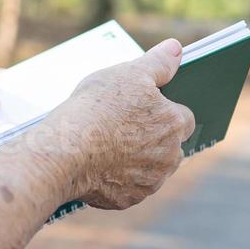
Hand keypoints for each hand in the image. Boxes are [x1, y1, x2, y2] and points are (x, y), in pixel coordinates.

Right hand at [45, 38, 193, 210]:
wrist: (65, 152)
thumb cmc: (97, 108)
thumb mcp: (127, 73)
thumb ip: (157, 63)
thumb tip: (177, 49)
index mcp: (174, 124)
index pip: (183, 117)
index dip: (163, 110)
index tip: (143, 108)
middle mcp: (169, 157)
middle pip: (169, 146)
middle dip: (152, 137)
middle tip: (122, 125)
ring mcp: (149, 182)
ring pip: (151, 168)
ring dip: (137, 159)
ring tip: (107, 143)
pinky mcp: (128, 199)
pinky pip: (129, 187)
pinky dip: (117, 178)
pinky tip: (97, 163)